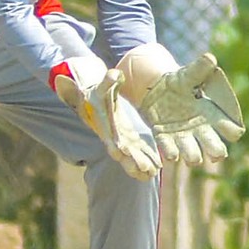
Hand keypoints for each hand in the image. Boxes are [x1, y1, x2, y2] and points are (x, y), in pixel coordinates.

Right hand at [53, 56, 161, 179]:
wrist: (92, 100)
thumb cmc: (98, 91)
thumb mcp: (102, 84)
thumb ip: (108, 80)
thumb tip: (114, 74)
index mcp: (106, 124)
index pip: (111, 137)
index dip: (117, 146)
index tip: (124, 154)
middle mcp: (112, 135)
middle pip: (122, 152)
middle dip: (133, 162)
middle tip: (147, 171)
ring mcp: (120, 140)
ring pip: (130, 156)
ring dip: (140, 165)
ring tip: (153, 174)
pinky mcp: (128, 140)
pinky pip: (137, 153)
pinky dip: (145, 161)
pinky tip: (156, 170)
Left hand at [136, 52, 245, 164]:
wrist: (155, 88)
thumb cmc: (178, 81)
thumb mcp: (188, 74)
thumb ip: (199, 69)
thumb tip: (210, 58)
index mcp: (210, 113)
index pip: (227, 127)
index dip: (232, 131)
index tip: (234, 133)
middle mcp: (199, 128)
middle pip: (213, 145)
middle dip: (216, 151)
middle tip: (216, 155)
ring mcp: (182, 135)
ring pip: (192, 152)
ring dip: (193, 156)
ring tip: (194, 158)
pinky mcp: (165, 137)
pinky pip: (169, 148)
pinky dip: (171, 153)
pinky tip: (172, 156)